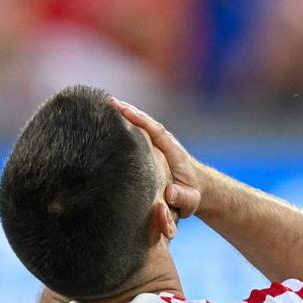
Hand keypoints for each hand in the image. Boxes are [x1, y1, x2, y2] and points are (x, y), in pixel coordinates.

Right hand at [111, 97, 202, 219]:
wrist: (197, 187)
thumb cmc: (191, 194)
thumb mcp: (191, 199)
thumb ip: (183, 198)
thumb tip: (170, 193)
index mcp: (174, 152)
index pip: (157, 131)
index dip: (141, 120)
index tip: (125, 111)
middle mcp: (165, 143)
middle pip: (146, 123)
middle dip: (128, 111)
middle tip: (108, 102)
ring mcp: (158, 143)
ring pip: (141, 124)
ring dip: (124, 113)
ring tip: (104, 104)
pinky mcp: (151, 146)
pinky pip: (138, 131)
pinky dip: (125, 122)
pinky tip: (110, 117)